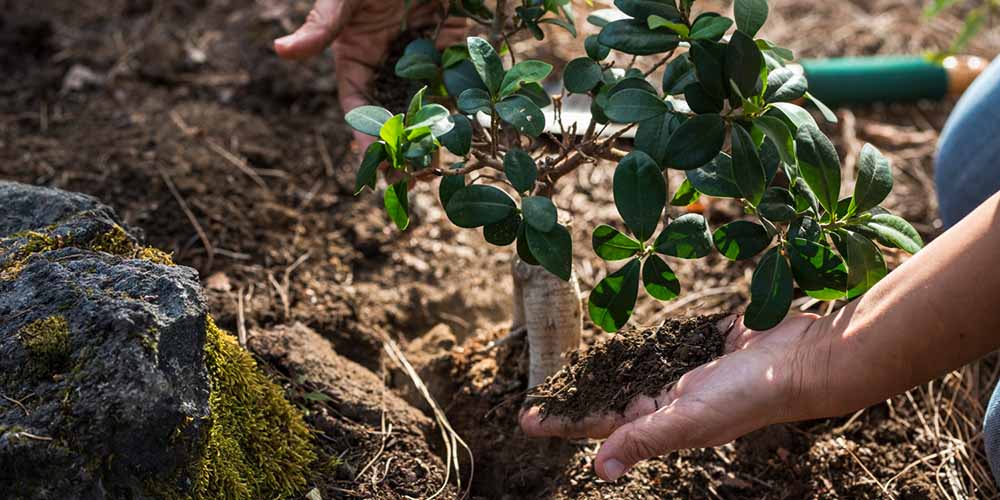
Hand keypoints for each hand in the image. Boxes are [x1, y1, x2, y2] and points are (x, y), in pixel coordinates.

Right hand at [274, 0, 465, 150]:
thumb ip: (322, 25)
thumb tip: (280, 51)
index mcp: (355, 59)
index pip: (356, 106)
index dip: (364, 135)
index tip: (374, 161)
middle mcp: (388, 66)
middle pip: (393, 116)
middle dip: (401, 149)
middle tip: (412, 178)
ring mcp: (422, 61)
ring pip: (428, 109)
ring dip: (434, 139)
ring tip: (440, 168)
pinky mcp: (454, 51)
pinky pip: (460, 86)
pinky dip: (465, 111)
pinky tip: (472, 136)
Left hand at [520, 314, 824, 481]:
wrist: (801, 359)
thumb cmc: (748, 393)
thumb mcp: (689, 417)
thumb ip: (644, 438)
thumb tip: (599, 470)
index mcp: (660, 420)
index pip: (597, 423)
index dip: (562, 421)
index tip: (524, 419)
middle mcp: (665, 399)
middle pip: (606, 396)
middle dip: (572, 395)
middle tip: (535, 389)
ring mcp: (681, 372)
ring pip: (628, 370)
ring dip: (598, 370)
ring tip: (565, 366)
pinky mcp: (696, 345)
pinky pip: (659, 345)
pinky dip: (637, 345)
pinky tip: (615, 339)